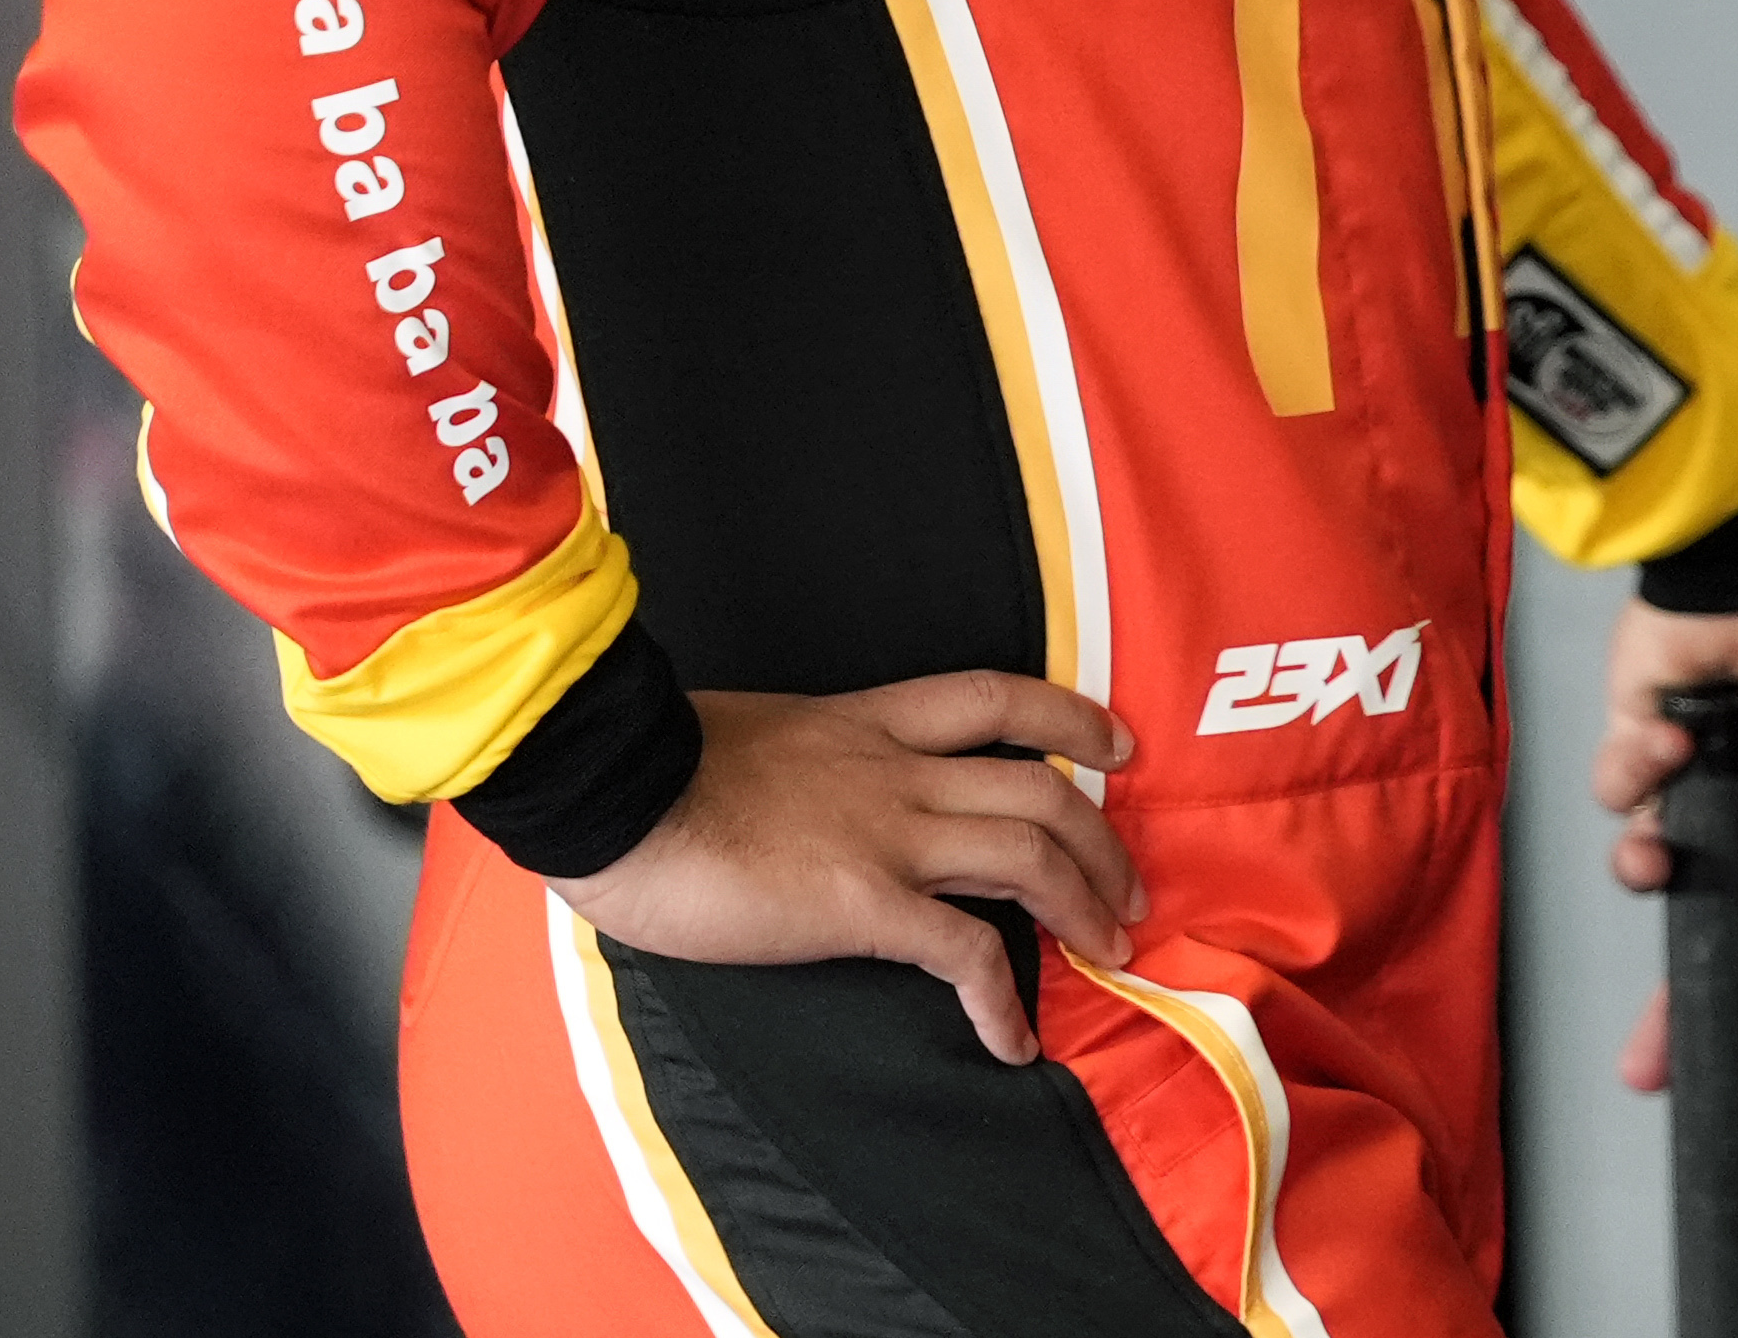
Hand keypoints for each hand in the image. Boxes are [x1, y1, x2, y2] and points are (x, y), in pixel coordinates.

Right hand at [555, 676, 1142, 1065]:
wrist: (605, 790)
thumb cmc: (647, 771)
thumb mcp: (748, 738)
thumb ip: (801, 761)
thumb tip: (799, 792)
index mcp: (865, 723)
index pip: (995, 698)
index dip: (1070, 718)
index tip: (1117, 745)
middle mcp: (893, 771)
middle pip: (1040, 788)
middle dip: (1103, 840)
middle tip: (1133, 889)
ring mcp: (882, 834)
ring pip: (1028, 856)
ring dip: (1084, 907)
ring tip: (1112, 952)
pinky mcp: (856, 902)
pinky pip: (961, 950)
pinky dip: (1002, 997)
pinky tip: (1014, 1039)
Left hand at [1594, 552, 1737, 1087]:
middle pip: (1716, 925)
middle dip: (1677, 998)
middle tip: (1649, 1064)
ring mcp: (1700, 779)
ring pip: (1654, 864)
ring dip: (1647, 862)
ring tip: (1656, 846)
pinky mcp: (1643, 740)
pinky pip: (1622, 791)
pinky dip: (1638, 768)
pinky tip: (1669, 729)